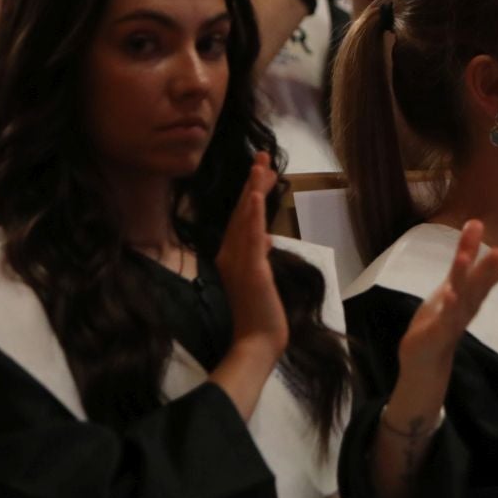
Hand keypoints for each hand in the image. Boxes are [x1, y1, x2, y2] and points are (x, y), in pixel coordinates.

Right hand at [215, 152, 288, 355]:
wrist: (255, 342)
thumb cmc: (258, 316)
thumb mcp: (260, 280)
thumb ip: (258, 258)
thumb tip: (265, 239)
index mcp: (233, 257)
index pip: (243, 217)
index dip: (251, 192)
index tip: (261, 171)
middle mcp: (231, 254)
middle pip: (243, 211)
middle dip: (254, 182)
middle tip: (263, 155)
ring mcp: (240, 260)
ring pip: (246, 218)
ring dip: (253, 190)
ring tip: (259, 164)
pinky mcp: (251, 269)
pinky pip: (251, 238)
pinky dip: (254, 216)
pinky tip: (256, 196)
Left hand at [394, 220, 497, 404]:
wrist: (426, 358)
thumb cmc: (443, 315)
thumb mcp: (455, 281)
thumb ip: (466, 253)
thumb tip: (476, 222)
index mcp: (474, 293)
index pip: (493, 275)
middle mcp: (469, 305)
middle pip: (480, 285)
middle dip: (489, 270)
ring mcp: (454, 319)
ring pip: (462, 298)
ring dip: (464, 281)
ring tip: (463, 259)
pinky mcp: (438, 331)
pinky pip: (444, 317)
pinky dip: (448, 306)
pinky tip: (449, 293)